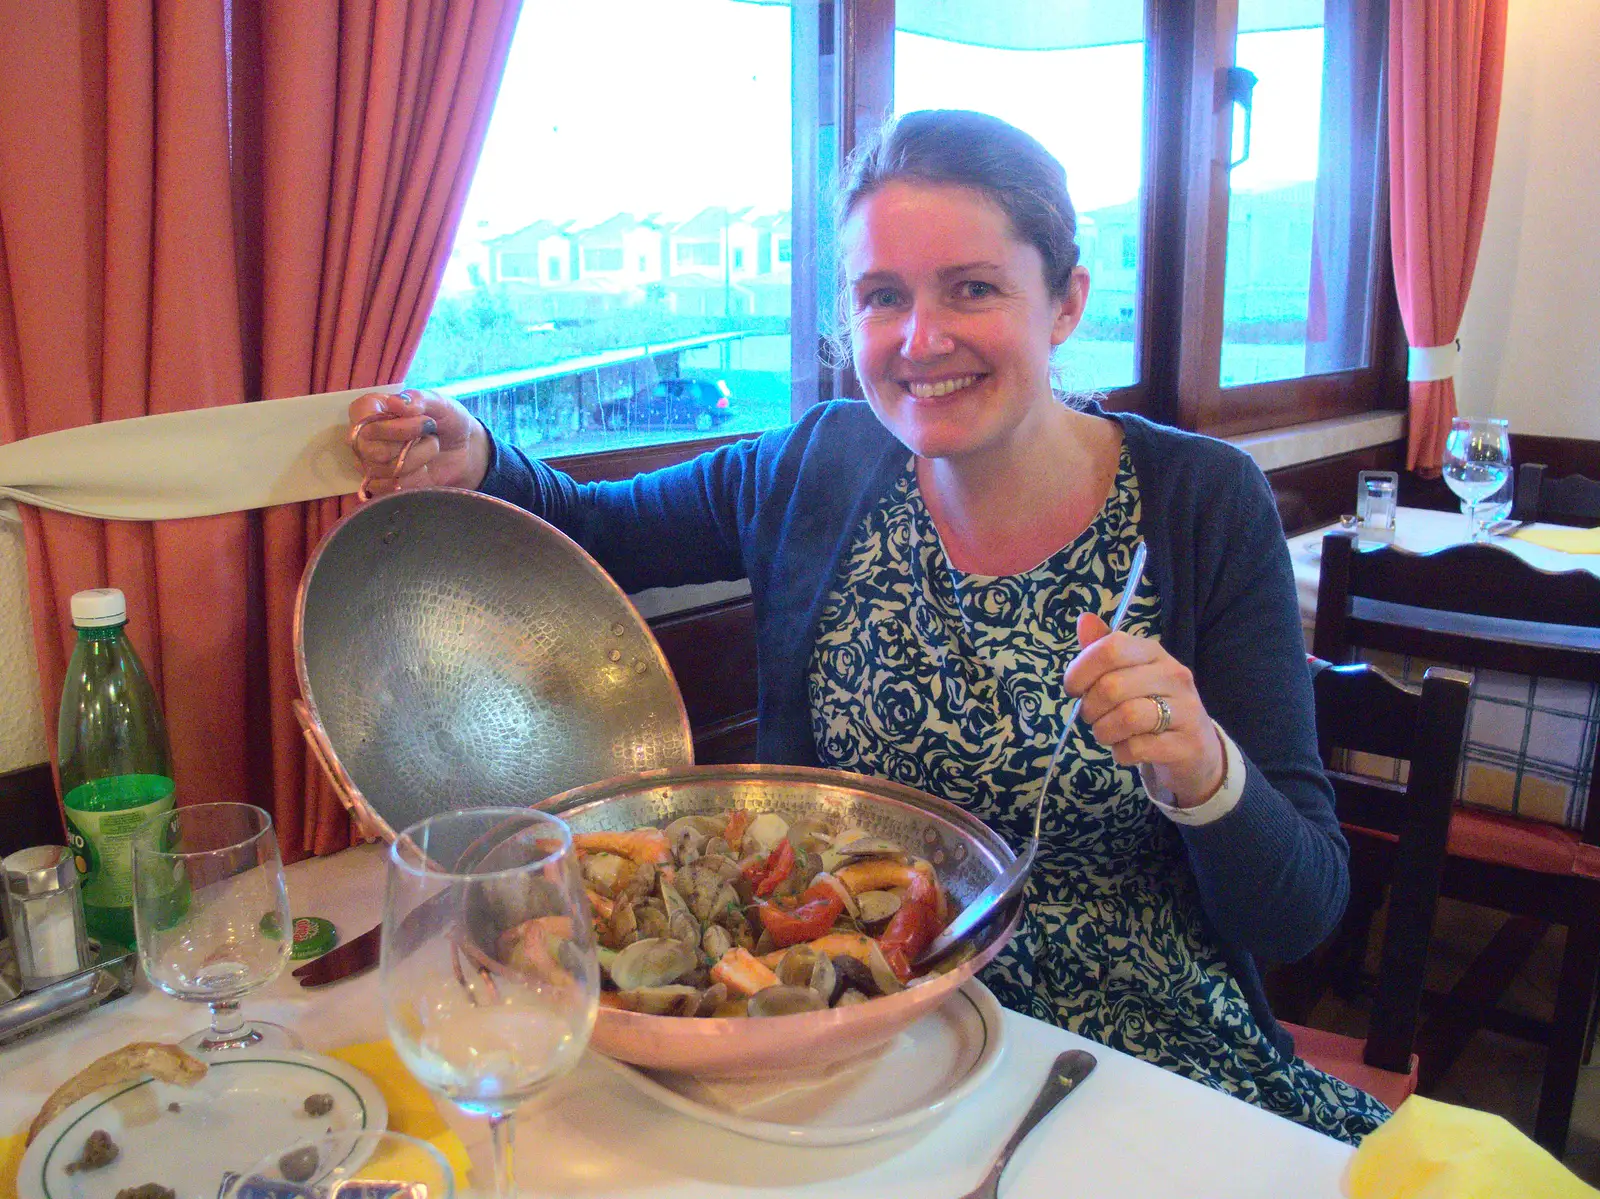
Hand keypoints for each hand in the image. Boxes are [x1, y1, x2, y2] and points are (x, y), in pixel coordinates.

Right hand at [347, 389, 489, 495]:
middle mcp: (362, 436)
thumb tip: (395, 402)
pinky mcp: (380, 485)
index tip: (423, 422)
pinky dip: (416, 478)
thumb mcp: (439, 404)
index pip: (363, 418)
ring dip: (418, 459)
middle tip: (431, 435)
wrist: (463, 451)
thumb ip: (418, 399)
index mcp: (370, 409)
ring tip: (430, 448)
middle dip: (410, 444)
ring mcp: (368, 462)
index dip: (394, 425)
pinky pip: (390, 487)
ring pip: (384, 469)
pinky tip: (424, 468)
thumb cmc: (446, 421)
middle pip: (372, 449)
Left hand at [1063, 612, 1225, 807]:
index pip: (1111, 648)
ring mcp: (1186, 710)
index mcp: (1154, 653)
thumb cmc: (1151, 706)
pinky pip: (1139, 748)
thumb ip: (1103, 650)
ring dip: (1104, 731)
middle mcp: (1174, 675)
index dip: (1081, 669)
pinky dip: (1121, 753)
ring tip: (1107, 734)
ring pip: (1127, 717)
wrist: (1194, 749)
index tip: (1073, 688)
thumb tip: (1083, 619)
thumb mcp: (1128, 675)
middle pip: (1112, 686)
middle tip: (1091, 717)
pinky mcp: (1188, 744)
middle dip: (1089, 708)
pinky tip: (1126, 750)